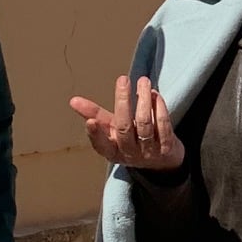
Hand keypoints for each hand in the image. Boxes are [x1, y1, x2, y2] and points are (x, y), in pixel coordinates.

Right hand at [69, 75, 184, 171]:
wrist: (163, 161)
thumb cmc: (132, 140)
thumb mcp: (112, 130)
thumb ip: (95, 115)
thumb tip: (73, 100)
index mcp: (112, 152)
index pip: (101, 145)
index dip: (95, 135)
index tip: (90, 121)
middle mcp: (130, 154)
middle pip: (124, 128)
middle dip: (123, 102)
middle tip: (123, 79)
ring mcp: (149, 152)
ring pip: (145, 124)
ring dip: (144, 100)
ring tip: (143, 81)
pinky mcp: (168, 148)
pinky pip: (163, 126)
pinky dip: (159, 108)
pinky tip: (155, 94)